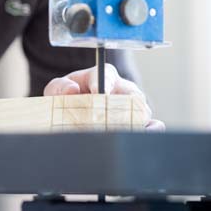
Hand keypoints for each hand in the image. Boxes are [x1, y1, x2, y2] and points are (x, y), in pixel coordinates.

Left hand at [43, 64, 164, 130]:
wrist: (73, 117)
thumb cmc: (67, 99)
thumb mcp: (57, 91)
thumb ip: (59, 87)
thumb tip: (72, 88)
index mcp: (103, 76)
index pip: (107, 75)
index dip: (103, 83)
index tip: (98, 93)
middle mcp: (123, 89)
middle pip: (130, 94)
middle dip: (117, 108)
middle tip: (103, 121)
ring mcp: (134, 106)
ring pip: (141, 111)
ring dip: (128, 122)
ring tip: (113, 131)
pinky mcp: (141, 123)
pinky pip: (153, 125)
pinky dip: (148, 131)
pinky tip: (137, 135)